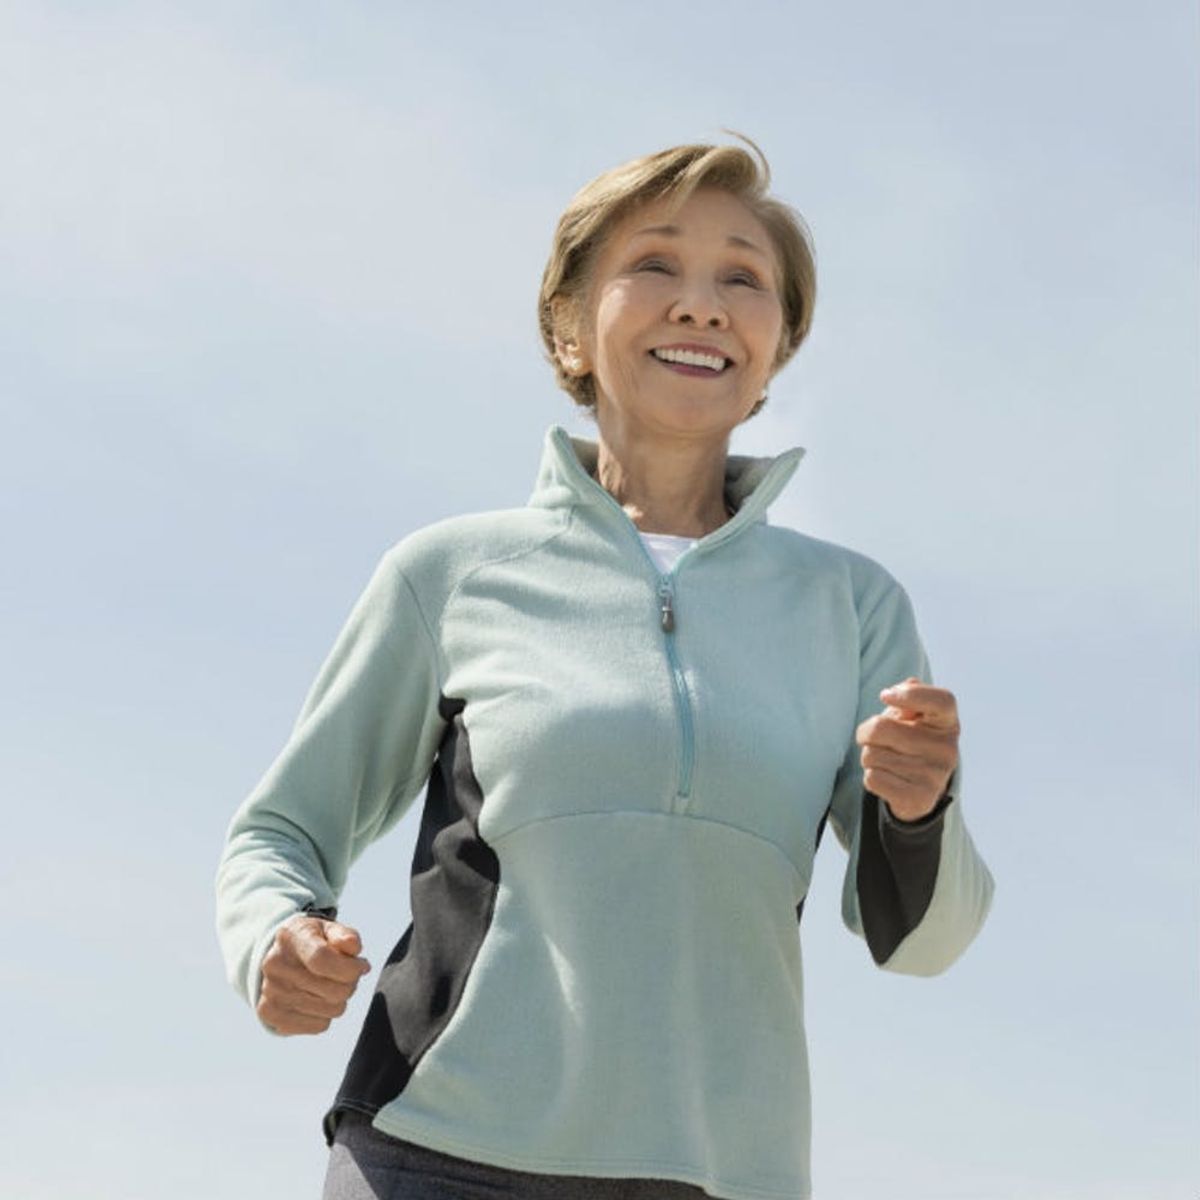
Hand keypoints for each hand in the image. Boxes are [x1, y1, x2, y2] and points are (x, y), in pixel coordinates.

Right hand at [257, 914, 371, 1035]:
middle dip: (350, 983)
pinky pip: (319, 1026)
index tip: (362, 965)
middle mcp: (275, 965)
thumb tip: (354, 947)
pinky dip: (326, 1015)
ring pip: (331, 1010)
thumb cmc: (313, 941)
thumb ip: (345, 936)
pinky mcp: (271, 1015)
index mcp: (291, 937)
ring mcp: (270, 992)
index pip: (321, 958)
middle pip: (332, 990)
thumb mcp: (329, 929)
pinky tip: (317, 998)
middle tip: (348, 974)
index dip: (350, 967)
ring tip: (332, 985)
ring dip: (340, 999)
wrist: (279, 957)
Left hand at [855, 677, 959, 821]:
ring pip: (871, 755)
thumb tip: (902, 688)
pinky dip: (871, 777)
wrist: (918, 792)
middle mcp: (946, 749)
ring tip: (887, 761)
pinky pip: (872, 778)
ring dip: (869, 757)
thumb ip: (908, 698)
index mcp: (947, 723)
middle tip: (875, 740)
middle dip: (866, 732)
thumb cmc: (909, 743)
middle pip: (880, 728)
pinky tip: (888, 778)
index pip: (942, 700)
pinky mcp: (919, 798)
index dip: (910, 694)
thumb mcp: (912, 717)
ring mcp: (935, 776)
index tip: (885, 695)